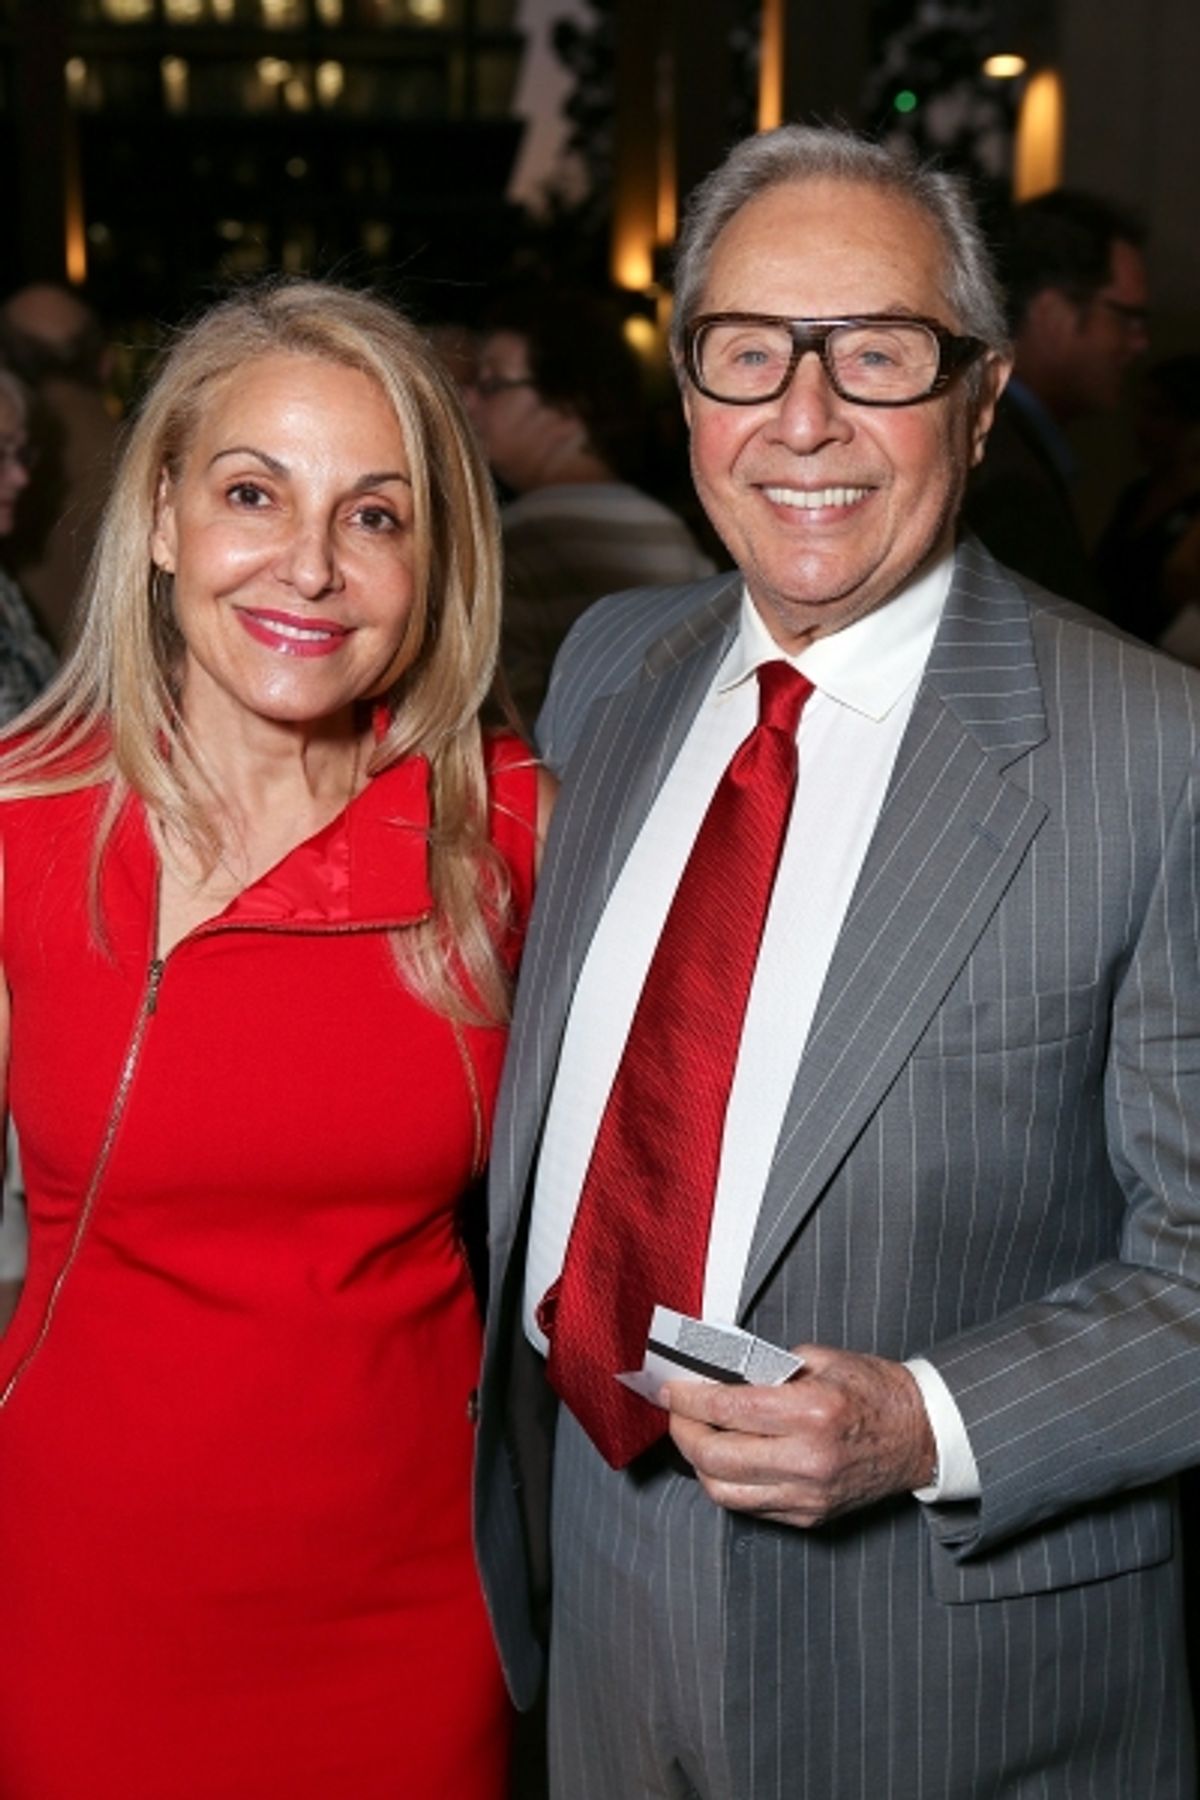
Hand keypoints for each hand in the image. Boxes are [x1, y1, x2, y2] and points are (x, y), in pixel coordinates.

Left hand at [663, 1343, 937, 1528]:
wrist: (921, 1435)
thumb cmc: (873, 1390)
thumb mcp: (821, 1360)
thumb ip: (766, 1367)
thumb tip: (714, 1371)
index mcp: (811, 1412)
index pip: (727, 1407)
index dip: (687, 1397)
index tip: (668, 1388)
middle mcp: (807, 1460)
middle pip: (714, 1457)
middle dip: (682, 1431)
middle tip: (676, 1411)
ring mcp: (807, 1496)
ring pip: (723, 1491)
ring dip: (699, 1463)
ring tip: (696, 1435)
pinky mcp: (809, 1517)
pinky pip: (749, 1507)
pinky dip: (726, 1483)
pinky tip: (725, 1458)